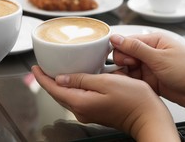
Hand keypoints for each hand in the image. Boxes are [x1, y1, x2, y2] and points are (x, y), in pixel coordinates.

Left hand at [32, 66, 178, 140]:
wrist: (149, 117)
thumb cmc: (133, 100)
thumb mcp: (106, 82)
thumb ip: (82, 79)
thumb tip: (62, 77)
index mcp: (80, 102)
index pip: (53, 89)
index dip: (42, 77)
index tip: (35, 67)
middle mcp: (81, 110)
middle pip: (58, 93)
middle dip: (48, 79)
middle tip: (43, 66)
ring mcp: (88, 111)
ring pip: (67, 95)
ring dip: (60, 82)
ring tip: (56, 69)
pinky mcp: (96, 110)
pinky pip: (78, 97)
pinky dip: (72, 86)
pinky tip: (76, 77)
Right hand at [111, 33, 184, 124]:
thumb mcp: (160, 58)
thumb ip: (135, 48)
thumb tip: (116, 38)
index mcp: (154, 41)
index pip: (127, 41)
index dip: (121, 50)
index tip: (125, 60)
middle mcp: (150, 53)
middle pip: (125, 55)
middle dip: (123, 63)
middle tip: (132, 69)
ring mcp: (150, 67)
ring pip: (128, 68)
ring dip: (127, 74)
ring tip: (134, 80)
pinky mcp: (150, 80)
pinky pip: (134, 80)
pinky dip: (132, 83)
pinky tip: (134, 86)